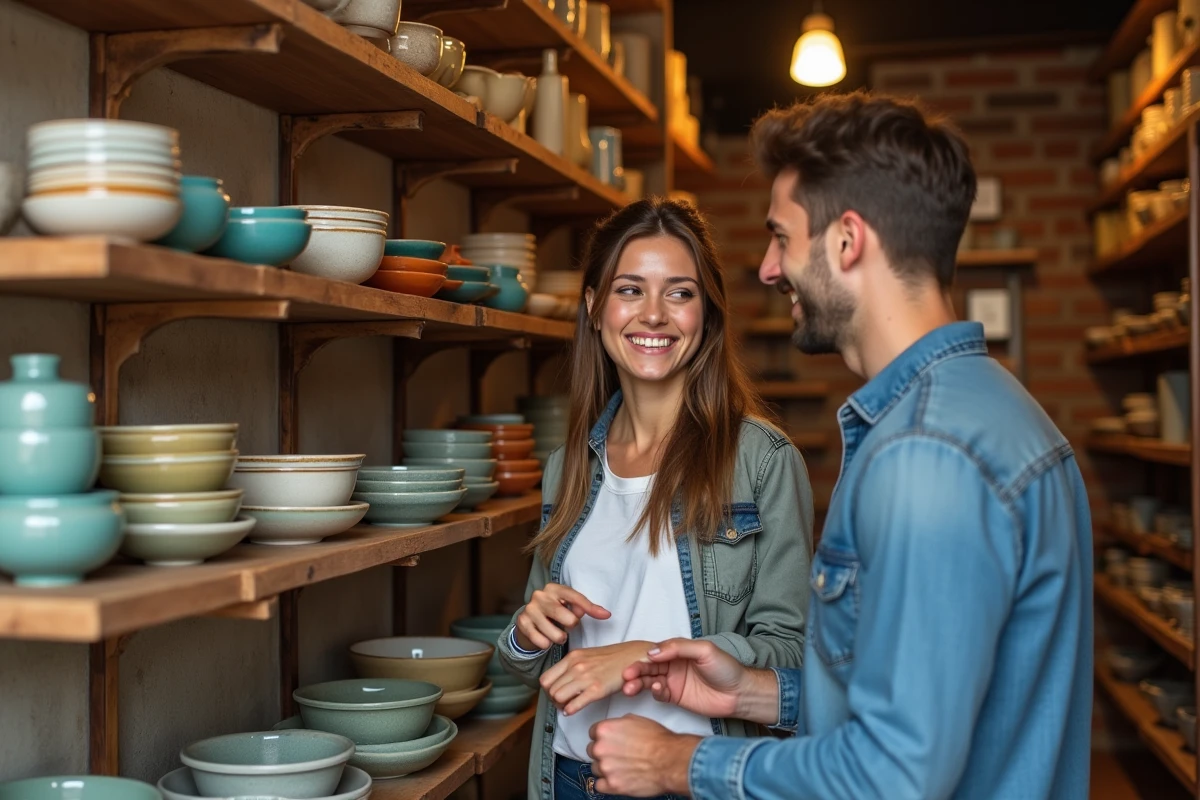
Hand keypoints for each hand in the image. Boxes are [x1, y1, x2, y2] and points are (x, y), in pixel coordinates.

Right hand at [515, 583, 609, 650]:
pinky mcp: (522, 623)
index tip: (605, 616)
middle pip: (566, 617)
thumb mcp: (567, 606)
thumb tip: (602, 613)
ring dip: (559, 638)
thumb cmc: (554, 612)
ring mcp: (530, 609)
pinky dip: (547, 644)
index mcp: (554, 588)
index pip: (576, 597)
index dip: (591, 608)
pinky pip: (542, 641)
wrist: (528, 620)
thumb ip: (581, 608)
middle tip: (568, 627)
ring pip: (554, 633)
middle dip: (571, 625)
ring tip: (558, 636)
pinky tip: (546, 640)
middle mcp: (540, 595)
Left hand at [540, 641, 653, 714]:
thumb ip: (572, 667)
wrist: (634, 657)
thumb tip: (561, 682)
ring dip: (561, 706)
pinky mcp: (597, 688)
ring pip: (557, 697)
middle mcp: (576, 665)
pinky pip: (574, 704)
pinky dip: (570, 710)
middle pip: (549, 689)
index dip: (548, 690)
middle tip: (561, 704)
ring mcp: (586, 677)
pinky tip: (573, 710)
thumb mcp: (587, 656)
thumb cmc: (613, 659)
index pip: (545, 678)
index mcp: (572, 657)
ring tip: (568, 707)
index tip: (554, 695)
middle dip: (553, 700)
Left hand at [587, 715, 697, 796]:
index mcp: (605, 730)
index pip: (593, 733)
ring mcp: (605, 768)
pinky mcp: (612, 785)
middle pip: (592, 751)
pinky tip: (618, 778)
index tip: (609, 742)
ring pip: (596, 768)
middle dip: (604, 753)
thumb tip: (615, 729)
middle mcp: (601, 748)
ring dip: (606, 768)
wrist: (670, 760)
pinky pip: (599, 785)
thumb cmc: (658, 741)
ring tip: (623, 767)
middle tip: (619, 755)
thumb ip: (618, 725)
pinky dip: (607, 783)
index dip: (603, 738)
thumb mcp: (636, 720)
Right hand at [621, 638, 773, 722]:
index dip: (642, 657)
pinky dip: (654, 692)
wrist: (740, 694)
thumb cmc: (725, 668)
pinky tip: (657, 690)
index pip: (654, 652)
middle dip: (635, 671)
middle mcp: (673, 665)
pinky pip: (659, 694)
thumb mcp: (704, 650)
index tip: (632, 662)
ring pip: (649, 681)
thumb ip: (679, 648)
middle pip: (648, 667)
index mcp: (678, 651)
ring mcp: (673, 681)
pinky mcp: (676, 697)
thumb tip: (653, 651)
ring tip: (629, 688)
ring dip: (638, 683)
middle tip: (625, 677)